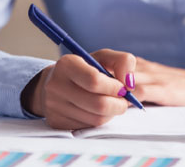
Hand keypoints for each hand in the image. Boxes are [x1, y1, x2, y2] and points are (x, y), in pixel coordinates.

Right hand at [21, 49, 136, 128]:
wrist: (56, 84)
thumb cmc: (85, 69)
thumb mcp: (103, 58)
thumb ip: (123, 61)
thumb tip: (129, 83)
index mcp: (67, 64)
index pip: (95, 81)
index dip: (115, 87)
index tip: (123, 87)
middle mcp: (56, 85)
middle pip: (98, 104)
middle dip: (118, 104)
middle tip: (123, 99)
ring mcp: (54, 106)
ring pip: (96, 119)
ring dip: (111, 113)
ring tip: (111, 103)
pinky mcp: (57, 122)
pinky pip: (88, 127)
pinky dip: (99, 120)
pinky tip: (97, 110)